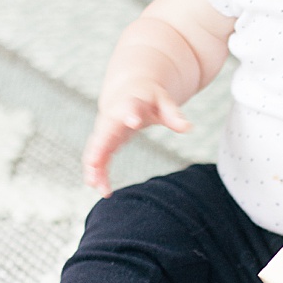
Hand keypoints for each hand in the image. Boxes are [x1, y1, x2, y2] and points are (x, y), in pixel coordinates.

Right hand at [82, 81, 190, 196]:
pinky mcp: (103, 143)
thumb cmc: (148, 98)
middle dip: (98, 150)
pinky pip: (97, 159)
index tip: (134, 122)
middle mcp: (112, 119)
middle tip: (95, 165)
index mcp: (129, 104)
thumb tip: (188, 127)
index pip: (129, 108)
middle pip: (102, 134)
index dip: (131, 114)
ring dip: (95, 169)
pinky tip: (103, 190)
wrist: (129, 92)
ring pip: (95, 150)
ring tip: (102, 190)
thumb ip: (173, 115)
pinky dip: (98, 173)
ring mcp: (105, 132)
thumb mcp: (163, 102)